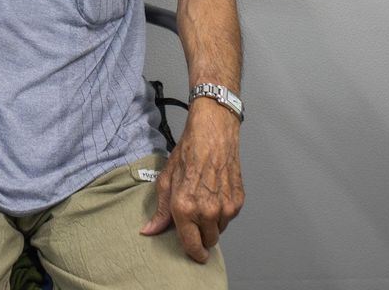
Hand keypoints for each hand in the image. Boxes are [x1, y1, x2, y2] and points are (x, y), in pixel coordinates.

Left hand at [140, 99, 243, 262]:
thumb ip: (160, 211)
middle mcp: (207, 211)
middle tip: (194, 220)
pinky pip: (230, 218)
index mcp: (185, 208)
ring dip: (212, 223)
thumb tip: (150, 230)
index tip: (194, 254)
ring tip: (204, 201)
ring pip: (220, 230)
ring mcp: (226, 207)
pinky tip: (215, 194)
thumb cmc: (188, 153)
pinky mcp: (238, 201)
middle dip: (201, 235)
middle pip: (208, 241)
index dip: (193, 254)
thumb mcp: (166, 181)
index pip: (192, 245)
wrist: (212, 134)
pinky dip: (223, 212)